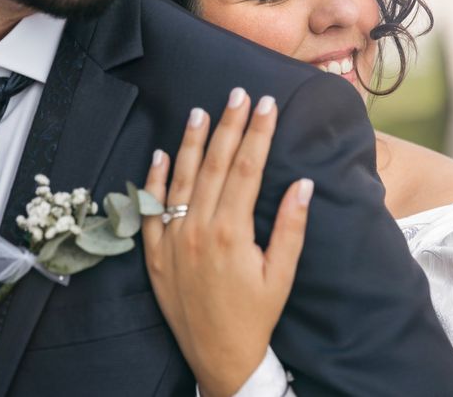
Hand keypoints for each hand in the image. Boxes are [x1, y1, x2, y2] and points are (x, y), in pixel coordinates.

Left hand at [142, 88, 313, 396]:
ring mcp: (171, 240)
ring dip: (191, 142)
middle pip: (214, 165)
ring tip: (201, 111)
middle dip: (228, 125)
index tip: (266, 104)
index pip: (246, 168)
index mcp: (231, 232)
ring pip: (180, 179)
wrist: (218, 357)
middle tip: (238, 94)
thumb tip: (302, 183)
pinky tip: (161, 153)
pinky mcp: (154, 254)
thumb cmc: (256, 316)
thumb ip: (291, 228)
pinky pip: (149, 209)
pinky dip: (154, 180)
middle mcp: (197, 230)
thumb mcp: (281, 275)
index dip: (257, 133)